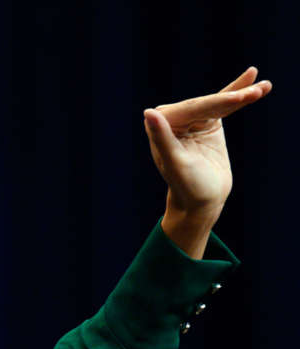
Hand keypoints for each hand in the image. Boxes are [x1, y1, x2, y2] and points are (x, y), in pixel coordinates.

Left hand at [144, 67, 270, 256]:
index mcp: (161, 128)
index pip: (192, 110)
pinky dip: (240, 95)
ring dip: (242, 93)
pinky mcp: (209, 123)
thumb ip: (162, 138)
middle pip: (207, 103)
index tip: (238, 99)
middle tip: (256, 91)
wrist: (203, 200)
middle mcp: (174, 121)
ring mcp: (193, 121)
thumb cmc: (187, 187)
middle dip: (233, 97)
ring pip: (218, 102)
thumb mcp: (176, 164)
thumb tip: (149, 112)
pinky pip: (226, 106)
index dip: (215, 104)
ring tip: (263, 86)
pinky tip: (256, 84)